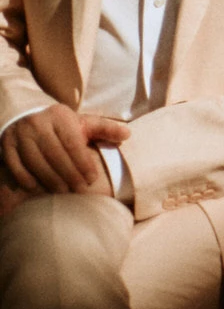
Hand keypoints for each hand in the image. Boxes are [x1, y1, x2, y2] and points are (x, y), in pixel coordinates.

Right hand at [0, 106, 122, 195]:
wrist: (27, 116)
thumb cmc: (62, 125)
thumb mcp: (83, 123)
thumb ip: (105, 129)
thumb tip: (128, 135)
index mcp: (60, 116)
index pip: (72, 142)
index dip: (83, 162)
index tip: (92, 178)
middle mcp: (38, 124)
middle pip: (54, 153)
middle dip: (68, 174)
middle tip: (79, 189)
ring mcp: (20, 135)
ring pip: (35, 161)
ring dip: (49, 179)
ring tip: (63, 192)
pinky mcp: (6, 146)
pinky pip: (15, 165)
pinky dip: (26, 178)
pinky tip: (37, 188)